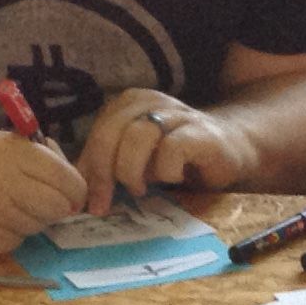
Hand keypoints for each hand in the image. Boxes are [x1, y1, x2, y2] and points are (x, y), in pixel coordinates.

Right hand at [0, 129, 88, 258]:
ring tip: (1, 207)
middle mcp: (5, 184)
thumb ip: (31, 155)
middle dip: (56, 207)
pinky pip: (16, 242)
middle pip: (59, 207)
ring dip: (30, 220)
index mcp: (9, 153)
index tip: (70, 194)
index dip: (74, 189)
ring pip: (39, 226)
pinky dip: (8, 234)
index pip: (67, 179)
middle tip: (40, 203)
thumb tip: (67, 173)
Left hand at [76, 89, 256, 216]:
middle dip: (103, 173)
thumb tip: (74, 190)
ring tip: (141, 188)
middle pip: (111, 133)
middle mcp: (151, 101)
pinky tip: (174, 177)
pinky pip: (172, 149)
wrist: (230, 148)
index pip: (97, 132)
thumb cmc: (176, 156)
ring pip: (138, 137)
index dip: (88, 168)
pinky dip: (166, 170)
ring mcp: (177, 113)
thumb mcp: (134, 158)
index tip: (89, 201)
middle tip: (105, 203)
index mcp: (129, 103)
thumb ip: (106, 165)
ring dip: (132, 171)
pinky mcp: (200, 132)